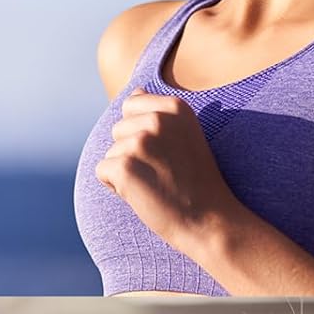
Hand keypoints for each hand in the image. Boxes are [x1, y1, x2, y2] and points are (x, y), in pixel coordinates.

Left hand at [94, 90, 240, 258]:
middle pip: (118, 128)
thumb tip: (136, 91)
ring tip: (157, 184)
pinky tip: (145, 195)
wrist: (210, 221)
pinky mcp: (125, 166)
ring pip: (111, 151)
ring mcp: (141, 142)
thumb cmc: (197, 183)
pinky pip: (102, 172)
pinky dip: (117, 188)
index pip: (132, 105)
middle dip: (132, 152)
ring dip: (127, 171)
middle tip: (164, 173)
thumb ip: (160, 112)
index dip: (142, 133)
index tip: (169, 154)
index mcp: (177, 107)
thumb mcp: (187, 136)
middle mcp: (158, 119)